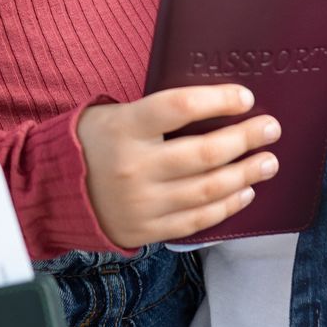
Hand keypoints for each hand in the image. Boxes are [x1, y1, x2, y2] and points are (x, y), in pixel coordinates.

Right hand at [76, 86, 281, 248]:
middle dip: (245, 139)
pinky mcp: (147, 229)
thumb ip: (155, 110)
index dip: (217, 100)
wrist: (55, 191)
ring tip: (268, 161)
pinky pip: (198, 219)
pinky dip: (227, 206)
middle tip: (271, 129)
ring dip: (246, 174)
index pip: (178, 107)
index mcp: (124, 128)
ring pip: (208, 189)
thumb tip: (214, 104)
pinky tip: (244, 192)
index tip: (245, 97)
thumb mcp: (114, 113)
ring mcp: (142, 203)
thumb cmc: (94, 142)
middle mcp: (134, 167)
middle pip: (204, 153)